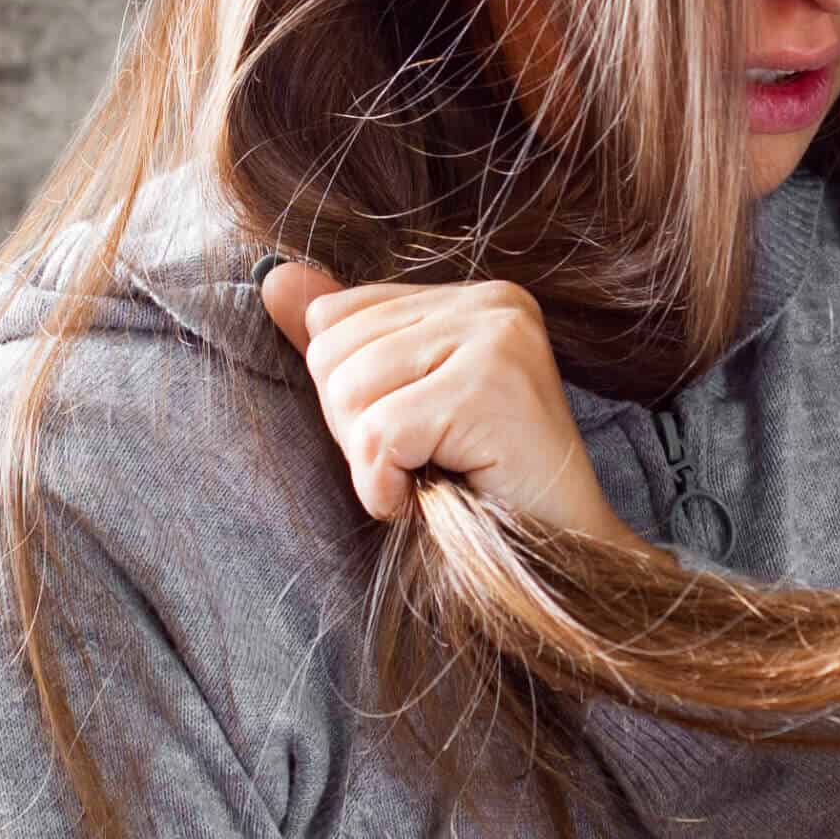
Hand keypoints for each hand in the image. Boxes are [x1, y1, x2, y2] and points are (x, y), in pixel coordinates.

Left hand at [257, 259, 623, 540]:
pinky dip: (387, 489)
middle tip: (422, 464)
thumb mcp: (404, 402)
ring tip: (432, 478)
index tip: (414, 436)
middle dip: (355, 429)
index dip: (352, 397)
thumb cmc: (482, 489)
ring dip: (372, 464)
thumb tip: (273, 280)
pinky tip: (434, 500)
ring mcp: (496, 338)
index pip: (337, 317)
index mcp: (474, 298)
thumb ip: (346, 341)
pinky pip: (378, 436)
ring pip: (349, 393)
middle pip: (332, 353)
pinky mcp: (488, 387)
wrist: (566, 558)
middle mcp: (492, 302)